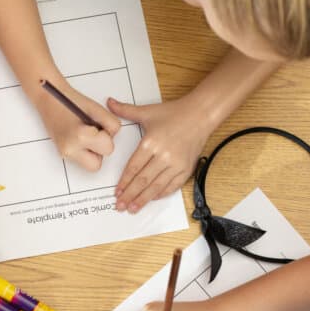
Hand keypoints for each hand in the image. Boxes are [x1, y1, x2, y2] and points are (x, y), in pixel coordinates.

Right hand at [32, 77, 120, 171]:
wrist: (48, 98)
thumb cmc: (69, 100)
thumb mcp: (96, 109)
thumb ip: (110, 124)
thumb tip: (113, 136)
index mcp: (79, 136)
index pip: (108, 148)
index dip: (107, 136)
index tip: (98, 126)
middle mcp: (70, 150)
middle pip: (97, 164)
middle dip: (100, 149)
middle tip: (93, 133)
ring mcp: (65, 154)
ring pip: (91, 165)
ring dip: (93, 152)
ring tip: (85, 134)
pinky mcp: (63, 154)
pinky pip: (82, 159)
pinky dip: (85, 150)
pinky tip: (79, 137)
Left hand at [109, 95, 214, 212]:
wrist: (201, 114)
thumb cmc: (174, 113)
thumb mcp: (148, 111)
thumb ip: (126, 110)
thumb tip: (108, 102)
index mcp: (151, 142)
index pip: (133, 167)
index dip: (124, 182)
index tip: (117, 192)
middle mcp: (163, 155)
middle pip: (143, 180)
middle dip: (130, 195)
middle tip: (120, 206)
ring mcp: (176, 164)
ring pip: (156, 186)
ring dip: (143, 199)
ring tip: (132, 208)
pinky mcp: (186, 169)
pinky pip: (172, 186)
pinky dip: (161, 194)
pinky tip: (151, 199)